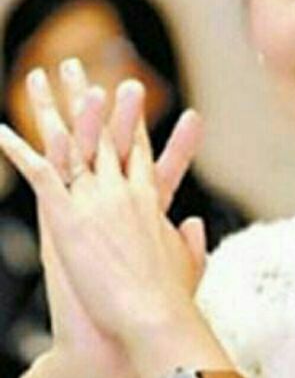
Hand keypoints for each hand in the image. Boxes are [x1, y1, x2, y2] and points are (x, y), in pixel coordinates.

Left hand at [12, 59, 205, 377]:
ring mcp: (96, 195)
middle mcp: (122, 184)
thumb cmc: (172, 294)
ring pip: (70, 139)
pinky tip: (2, 130)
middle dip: (86, 95)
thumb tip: (193, 225)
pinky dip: (19, 150)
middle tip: (74, 65)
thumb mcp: (187, 262)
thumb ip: (190, 239)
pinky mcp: (68, 214)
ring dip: (50, 106)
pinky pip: (40, 173)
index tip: (120, 90)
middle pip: (101, 129)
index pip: (134, 143)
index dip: (125, 115)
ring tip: (37, 76)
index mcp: (147, 194)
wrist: (154, 312)